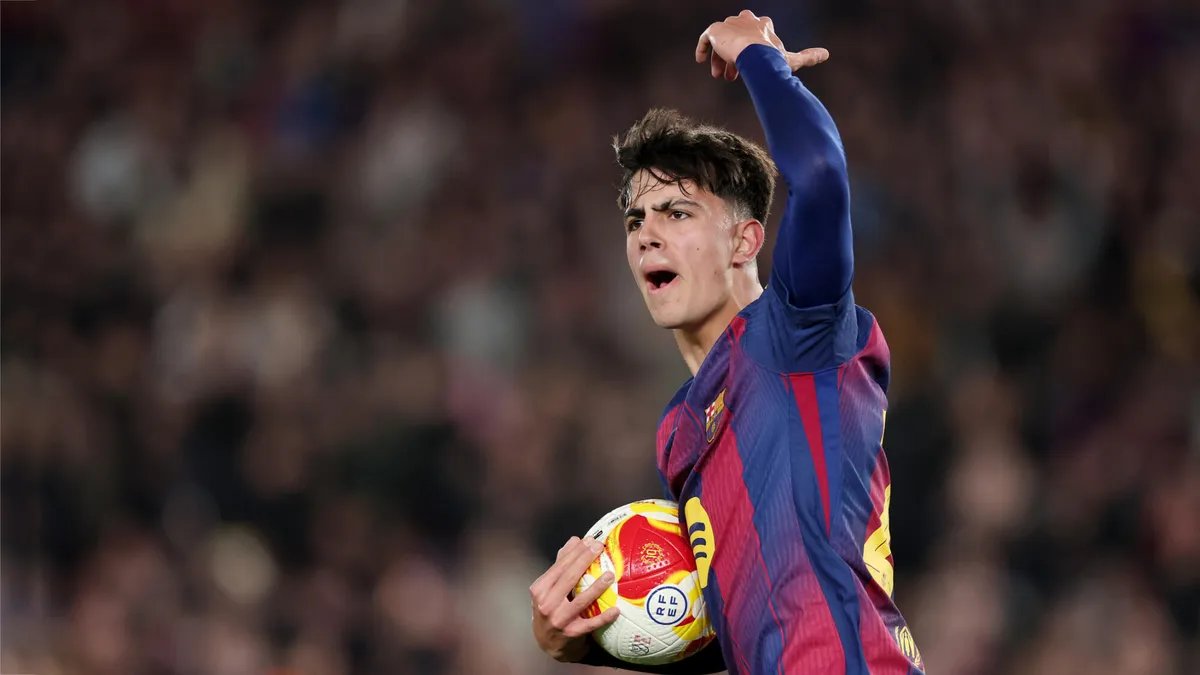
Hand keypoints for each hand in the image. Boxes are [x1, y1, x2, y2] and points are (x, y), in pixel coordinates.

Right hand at [529, 536, 619, 661]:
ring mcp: (559, 619)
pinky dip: (603, 617)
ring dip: (596, 587)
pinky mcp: (572, 633)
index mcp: (540, 589)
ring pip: (580, 600)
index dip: (575, 552)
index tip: (590, 540)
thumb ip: (561, 564)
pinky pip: (591, 624)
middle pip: (568, 578)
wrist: (547, 642)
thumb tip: (575, 540)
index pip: (559, 566)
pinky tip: (616, 610)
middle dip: (584, 560)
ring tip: (610, 575)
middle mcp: (547, 604)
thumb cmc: (550, 609)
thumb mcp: (549, 588)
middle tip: (600, 548)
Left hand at [696, 9, 829, 80]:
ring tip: (721, 75)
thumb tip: (827, 54)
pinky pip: (705, 37)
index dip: (752, 50)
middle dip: (735, 56)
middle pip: (737, 37)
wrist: (755, 55)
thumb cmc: (774, 59)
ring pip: (722, 40)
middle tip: (731, 76)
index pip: (755, 33)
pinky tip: (700, 61)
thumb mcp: (791, 59)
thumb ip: (808, 56)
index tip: (747, 67)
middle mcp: (746, 19)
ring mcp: (730, 23)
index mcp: (763, 24)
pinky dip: (702, 49)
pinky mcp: (715, 29)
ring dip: (721, 59)